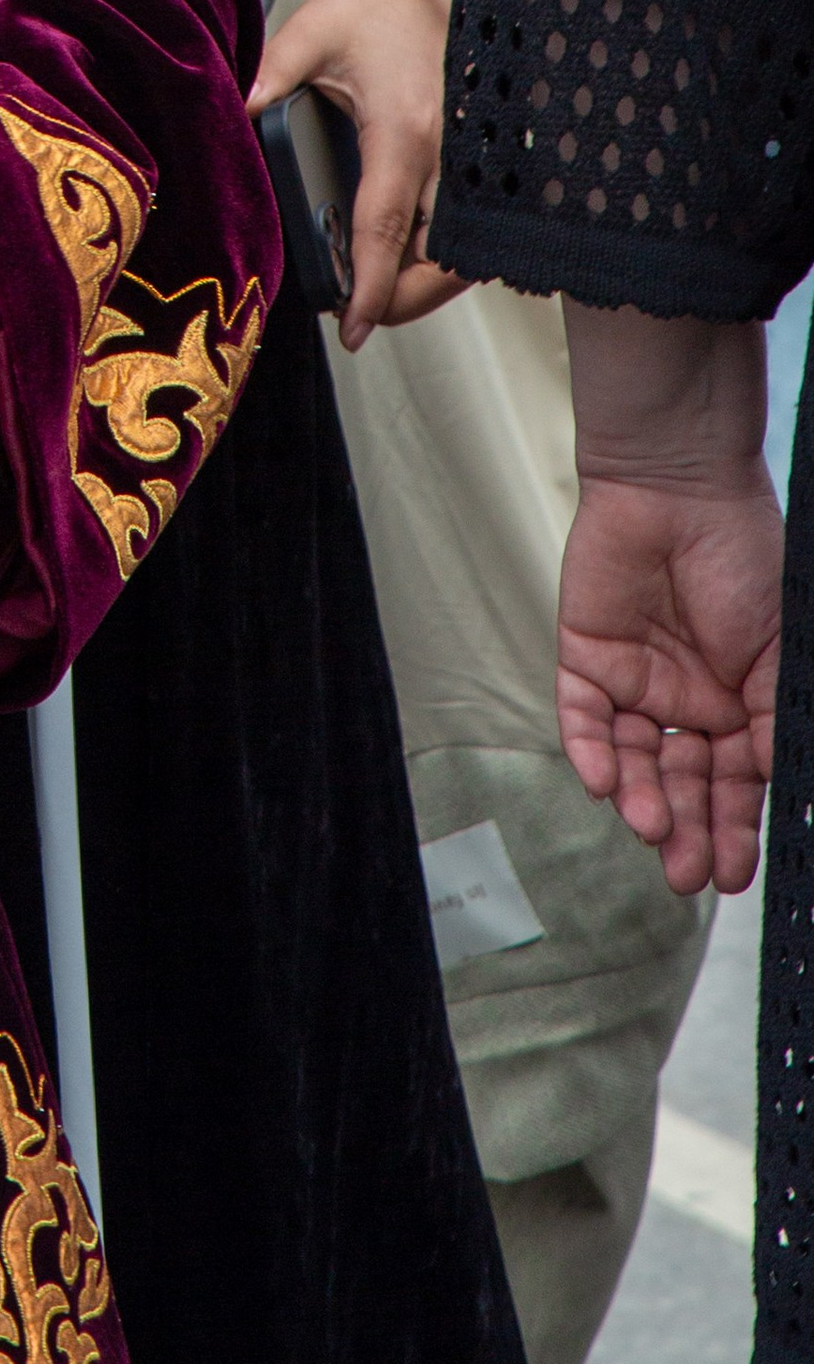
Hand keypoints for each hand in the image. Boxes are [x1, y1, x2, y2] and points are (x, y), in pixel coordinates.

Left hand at [251, 0, 452, 344]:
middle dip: (405, 300)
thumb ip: (269, 75)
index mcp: (403, 130)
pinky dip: (441, 255)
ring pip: (462, 250)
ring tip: (374, 298)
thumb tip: (235, 112)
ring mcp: (467, 158)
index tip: (353, 327)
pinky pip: (466, 226)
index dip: (370, 285)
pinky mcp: (471, 160)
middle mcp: (446, 152)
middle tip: (358, 319)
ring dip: (426, 284)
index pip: (387, 226)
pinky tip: (402, 261)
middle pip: (442, 257)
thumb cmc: (364, 9)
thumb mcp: (306, 34)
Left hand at [557, 471, 779, 895]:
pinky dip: (591, 751)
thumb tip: (777, 787)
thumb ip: (774, 722)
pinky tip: (604, 784)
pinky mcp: (585, 656)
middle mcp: (686, 702)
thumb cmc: (744, 559)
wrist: (682, 488)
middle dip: (687, 830)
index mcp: (738, 705)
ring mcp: (635, 681)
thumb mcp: (780, 652)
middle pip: (681, 782)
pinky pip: (583, 716)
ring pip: (631, 759)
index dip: (733, 829)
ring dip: (641, 798)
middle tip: (688, 874)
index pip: (733, 784)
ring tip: (653, 829)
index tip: (733, 874)